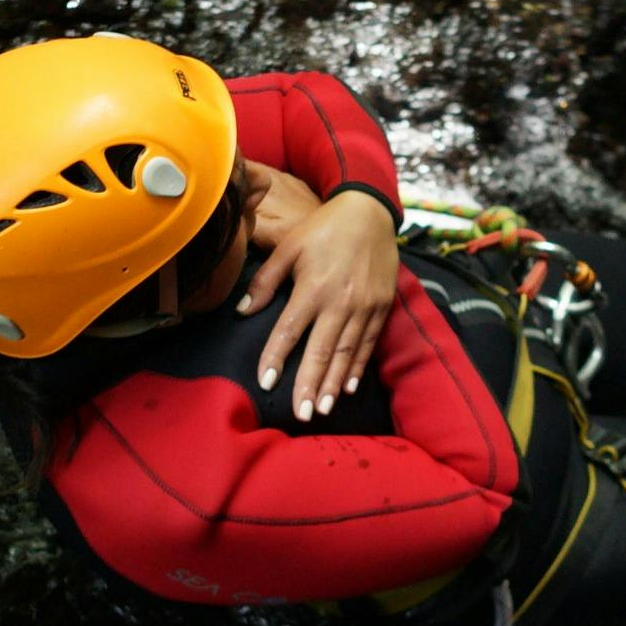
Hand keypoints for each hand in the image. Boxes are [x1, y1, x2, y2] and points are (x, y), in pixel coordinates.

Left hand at [240, 180, 400, 418]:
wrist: (369, 212)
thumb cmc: (323, 228)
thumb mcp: (288, 247)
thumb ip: (265, 281)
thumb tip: (243, 312)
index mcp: (312, 288)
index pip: (289, 331)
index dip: (276, 359)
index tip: (266, 383)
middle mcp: (339, 302)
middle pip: (321, 351)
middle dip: (309, 385)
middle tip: (301, 414)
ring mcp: (364, 306)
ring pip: (346, 353)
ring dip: (333, 384)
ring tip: (322, 409)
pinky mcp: (382, 307)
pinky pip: (368, 343)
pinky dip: (358, 367)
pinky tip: (349, 387)